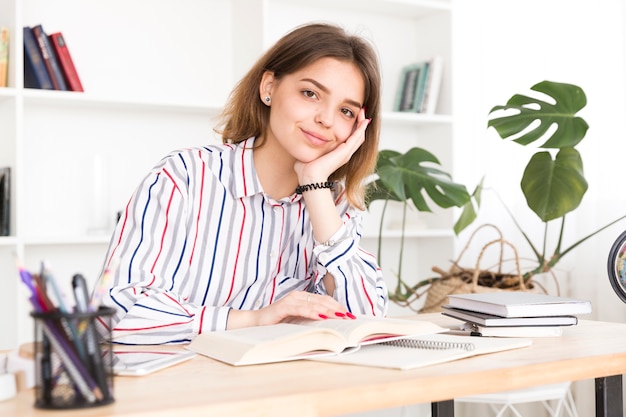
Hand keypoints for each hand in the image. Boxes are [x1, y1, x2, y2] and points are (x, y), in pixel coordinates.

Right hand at [228, 291, 354, 328]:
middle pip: (323, 301)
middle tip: (349, 316)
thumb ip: (311, 320)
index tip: (350, 315)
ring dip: (329, 310)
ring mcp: (291, 300)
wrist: (256, 323)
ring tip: (340, 316)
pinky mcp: (283, 306)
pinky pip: (301, 309)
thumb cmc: (277, 323)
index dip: (338, 307)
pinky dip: (312, 312)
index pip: (325, 300)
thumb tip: (331, 324)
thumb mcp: (298, 321)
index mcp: (303, 298)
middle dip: (337, 309)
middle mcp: (298, 296)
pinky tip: (321, 317)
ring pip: (314, 304)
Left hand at [294, 108, 370, 182]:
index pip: (348, 139)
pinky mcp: (345, 152)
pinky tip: (364, 121)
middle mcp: (344, 154)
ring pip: (359, 136)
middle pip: (357, 137)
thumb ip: (308, 147)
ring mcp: (346, 153)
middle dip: (359, 123)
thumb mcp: (309, 153)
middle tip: (361, 112)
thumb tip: (302, 141)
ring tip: (363, 113)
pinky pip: (357, 138)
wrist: (309, 177)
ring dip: (362, 124)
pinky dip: (361, 129)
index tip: (352, 117)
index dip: (352, 128)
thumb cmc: (306, 169)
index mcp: (337, 154)